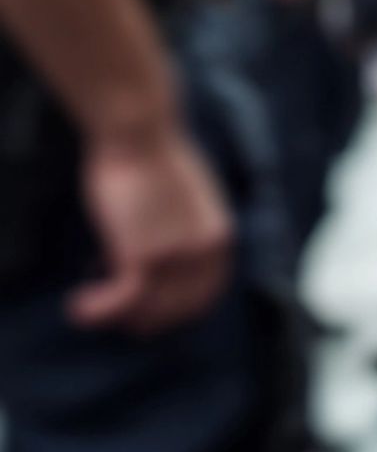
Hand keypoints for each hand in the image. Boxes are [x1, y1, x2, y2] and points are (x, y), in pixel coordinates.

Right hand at [69, 124, 232, 334]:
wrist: (140, 133)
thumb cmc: (155, 156)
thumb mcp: (187, 199)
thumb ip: (184, 230)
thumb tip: (161, 253)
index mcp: (220, 238)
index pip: (208, 294)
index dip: (178, 310)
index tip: (152, 310)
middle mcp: (205, 253)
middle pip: (179, 310)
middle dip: (147, 318)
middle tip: (119, 315)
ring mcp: (176, 256)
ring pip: (149, 311)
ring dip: (118, 317)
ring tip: (91, 308)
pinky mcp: (142, 255)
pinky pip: (122, 302)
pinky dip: (98, 310)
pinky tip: (80, 305)